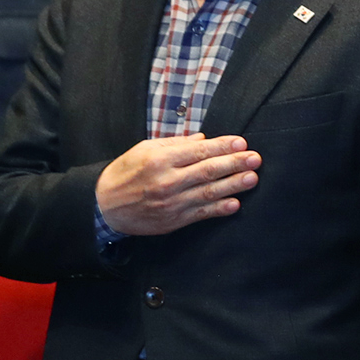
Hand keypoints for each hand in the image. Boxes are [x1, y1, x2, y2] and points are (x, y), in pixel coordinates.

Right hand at [95, 134, 259, 236]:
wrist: (104, 206)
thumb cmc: (126, 173)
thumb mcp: (145, 149)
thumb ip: (175, 144)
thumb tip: (203, 139)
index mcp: (160, 159)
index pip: (199, 151)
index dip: (223, 146)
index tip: (242, 142)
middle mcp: (167, 181)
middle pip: (208, 171)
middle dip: (235, 163)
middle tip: (255, 158)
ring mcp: (171, 203)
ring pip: (208, 193)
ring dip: (233, 185)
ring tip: (252, 178)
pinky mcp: (172, 221)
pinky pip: (200, 214)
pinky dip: (218, 209)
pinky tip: (235, 204)